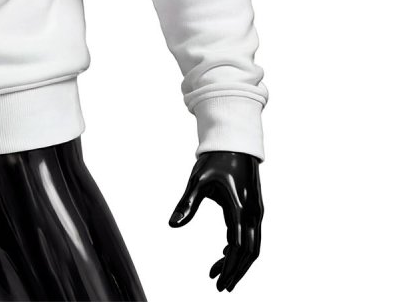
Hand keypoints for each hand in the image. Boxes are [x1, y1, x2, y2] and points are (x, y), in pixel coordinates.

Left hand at [169, 151, 262, 291]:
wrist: (234, 141)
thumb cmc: (215, 159)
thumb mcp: (197, 181)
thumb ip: (186, 204)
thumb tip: (172, 225)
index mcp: (240, 208)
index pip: (238, 247)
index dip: (230, 268)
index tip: (219, 283)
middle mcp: (252, 213)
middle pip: (250, 252)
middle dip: (237, 271)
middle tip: (221, 287)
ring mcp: (255, 211)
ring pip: (251, 245)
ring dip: (237, 261)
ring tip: (218, 274)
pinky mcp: (252, 208)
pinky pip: (249, 234)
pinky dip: (238, 247)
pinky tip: (223, 252)